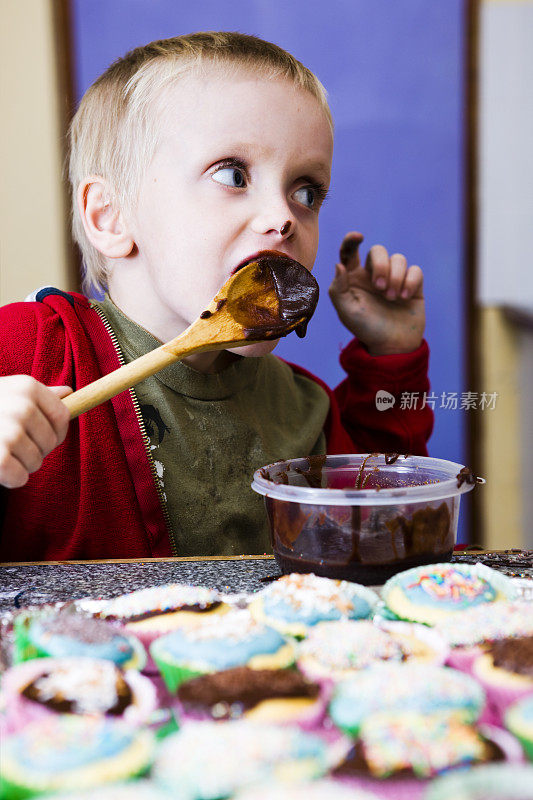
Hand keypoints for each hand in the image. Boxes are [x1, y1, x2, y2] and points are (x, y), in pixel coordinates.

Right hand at [0, 376, 71, 487]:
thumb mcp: (7, 393)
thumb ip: (38, 395)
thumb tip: (68, 392)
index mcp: (27, 387)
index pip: (62, 417)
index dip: (55, 433)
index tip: (40, 437)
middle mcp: (22, 406)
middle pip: (50, 443)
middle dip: (35, 450)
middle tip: (10, 445)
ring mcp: (9, 431)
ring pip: (37, 462)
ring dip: (21, 465)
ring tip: (0, 453)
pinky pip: (20, 478)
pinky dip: (11, 479)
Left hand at [328, 232, 424, 354]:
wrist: (391, 346)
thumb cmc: (365, 329)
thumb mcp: (346, 311)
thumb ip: (338, 288)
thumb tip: (339, 264)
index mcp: (354, 277)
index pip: (350, 252)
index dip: (352, 240)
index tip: (358, 237)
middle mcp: (374, 274)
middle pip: (378, 250)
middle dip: (381, 266)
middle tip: (380, 288)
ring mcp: (394, 277)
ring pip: (398, 259)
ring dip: (395, 277)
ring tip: (391, 298)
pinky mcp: (413, 285)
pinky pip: (415, 270)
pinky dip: (410, 282)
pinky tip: (404, 298)